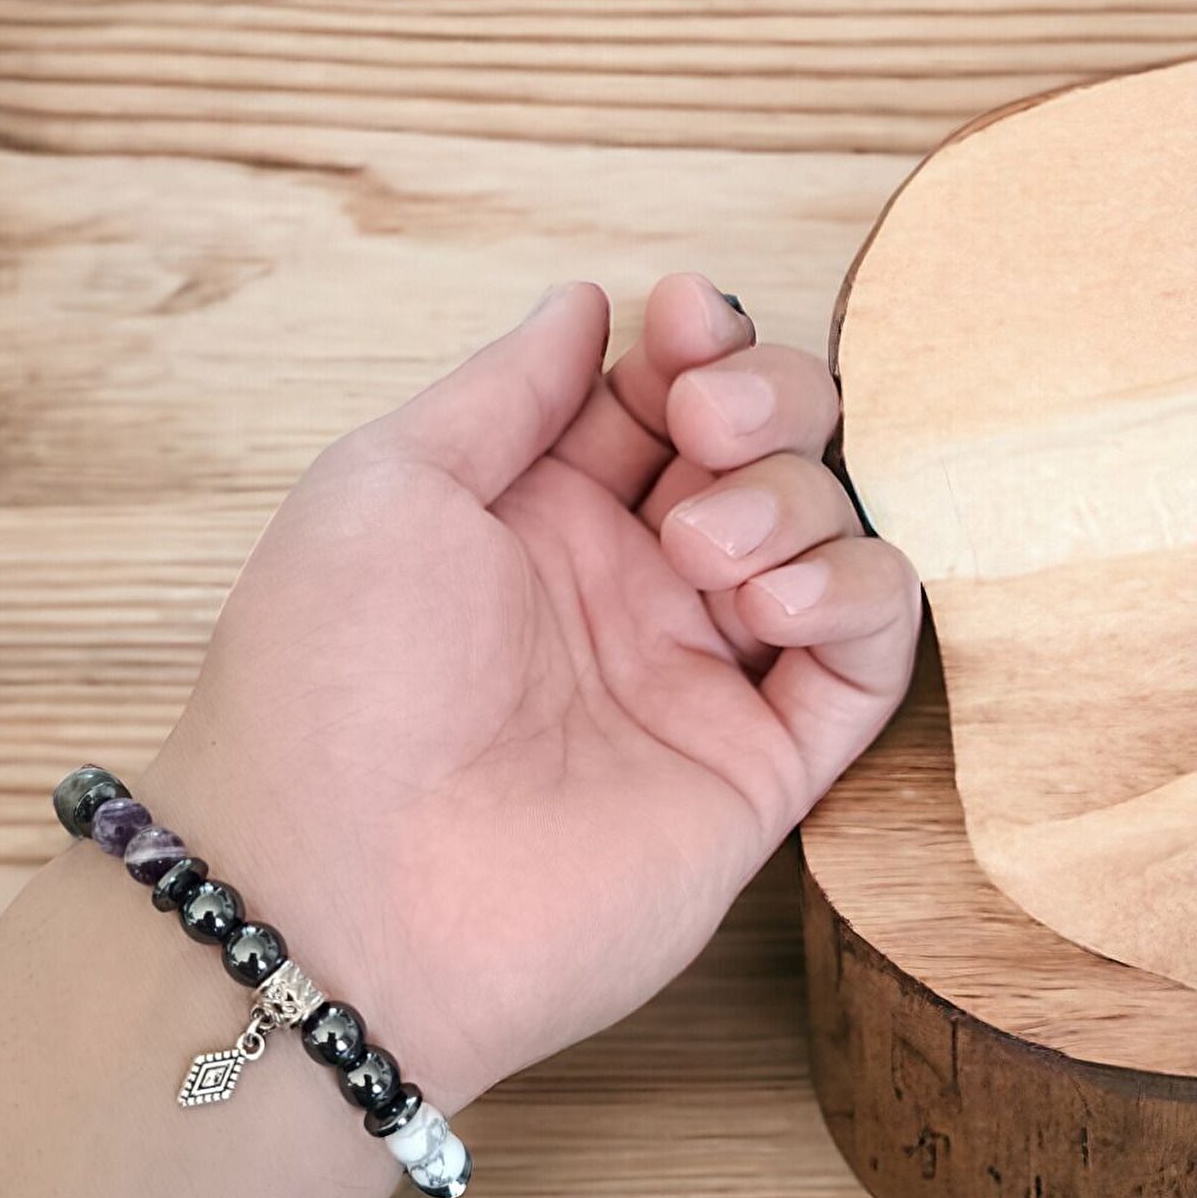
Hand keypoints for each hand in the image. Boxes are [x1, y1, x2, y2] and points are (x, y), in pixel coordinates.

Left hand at [148, 277, 919, 1109]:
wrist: (340, 893)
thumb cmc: (329, 678)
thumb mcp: (387, 482)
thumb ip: (506, 389)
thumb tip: (586, 304)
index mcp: (531, 513)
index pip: (660, 394)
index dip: (695, 341)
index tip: (682, 320)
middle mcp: (623, 586)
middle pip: (763, 447)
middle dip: (763, 398)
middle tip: (702, 429)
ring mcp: (695, 674)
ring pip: (828, 534)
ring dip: (794, 498)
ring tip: (701, 549)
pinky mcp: (758, 767)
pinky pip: (868, 656)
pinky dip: (855, 594)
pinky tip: (770, 602)